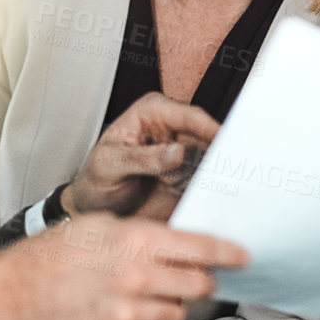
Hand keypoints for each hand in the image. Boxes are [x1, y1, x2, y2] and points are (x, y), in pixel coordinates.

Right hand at [0, 212, 247, 319]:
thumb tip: (179, 241)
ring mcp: (129, 317)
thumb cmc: (50, 255)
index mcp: (135, 243)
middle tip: (188, 277)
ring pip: (176, 314)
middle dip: (199, 280)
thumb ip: (140, 233)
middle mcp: (138, 279)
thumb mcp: (97, 226)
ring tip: (138, 295)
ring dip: (167, 305)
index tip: (245, 257)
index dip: (230, 253)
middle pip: (199, 285)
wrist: (9, 295)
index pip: (202, 249)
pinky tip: (120, 315)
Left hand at [67, 92, 218, 221]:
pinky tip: (181, 196)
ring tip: (171, 187)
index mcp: (152, 112)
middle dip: (210, 156)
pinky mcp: (188, 176)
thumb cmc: (96, 178)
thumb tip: (177, 151)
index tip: (225, 143)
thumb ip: (143, 158)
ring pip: (209, 162)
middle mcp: (172, 129)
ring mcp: (183, 154)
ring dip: (200, 177)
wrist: (94, 208)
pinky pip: (206, 182)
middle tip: (205, 174)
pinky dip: (201, 191)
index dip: (210, 129)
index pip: (189, 116)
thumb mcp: (110, 165)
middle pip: (207, 137)